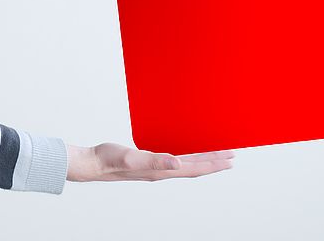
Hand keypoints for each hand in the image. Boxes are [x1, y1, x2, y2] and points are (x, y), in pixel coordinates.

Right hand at [66, 142, 234, 182]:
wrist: (92, 164)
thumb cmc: (108, 160)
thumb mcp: (132, 157)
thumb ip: (155, 161)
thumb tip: (178, 164)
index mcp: (161, 171)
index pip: (194, 168)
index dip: (213, 164)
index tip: (230, 158)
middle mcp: (161, 171)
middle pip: (194, 168)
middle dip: (213, 162)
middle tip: (231, 156)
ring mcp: (154, 168)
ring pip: (186, 165)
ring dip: (202, 160)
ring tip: (215, 155)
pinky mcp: (147, 162)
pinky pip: (173, 160)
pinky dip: (186, 156)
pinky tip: (184, 152)